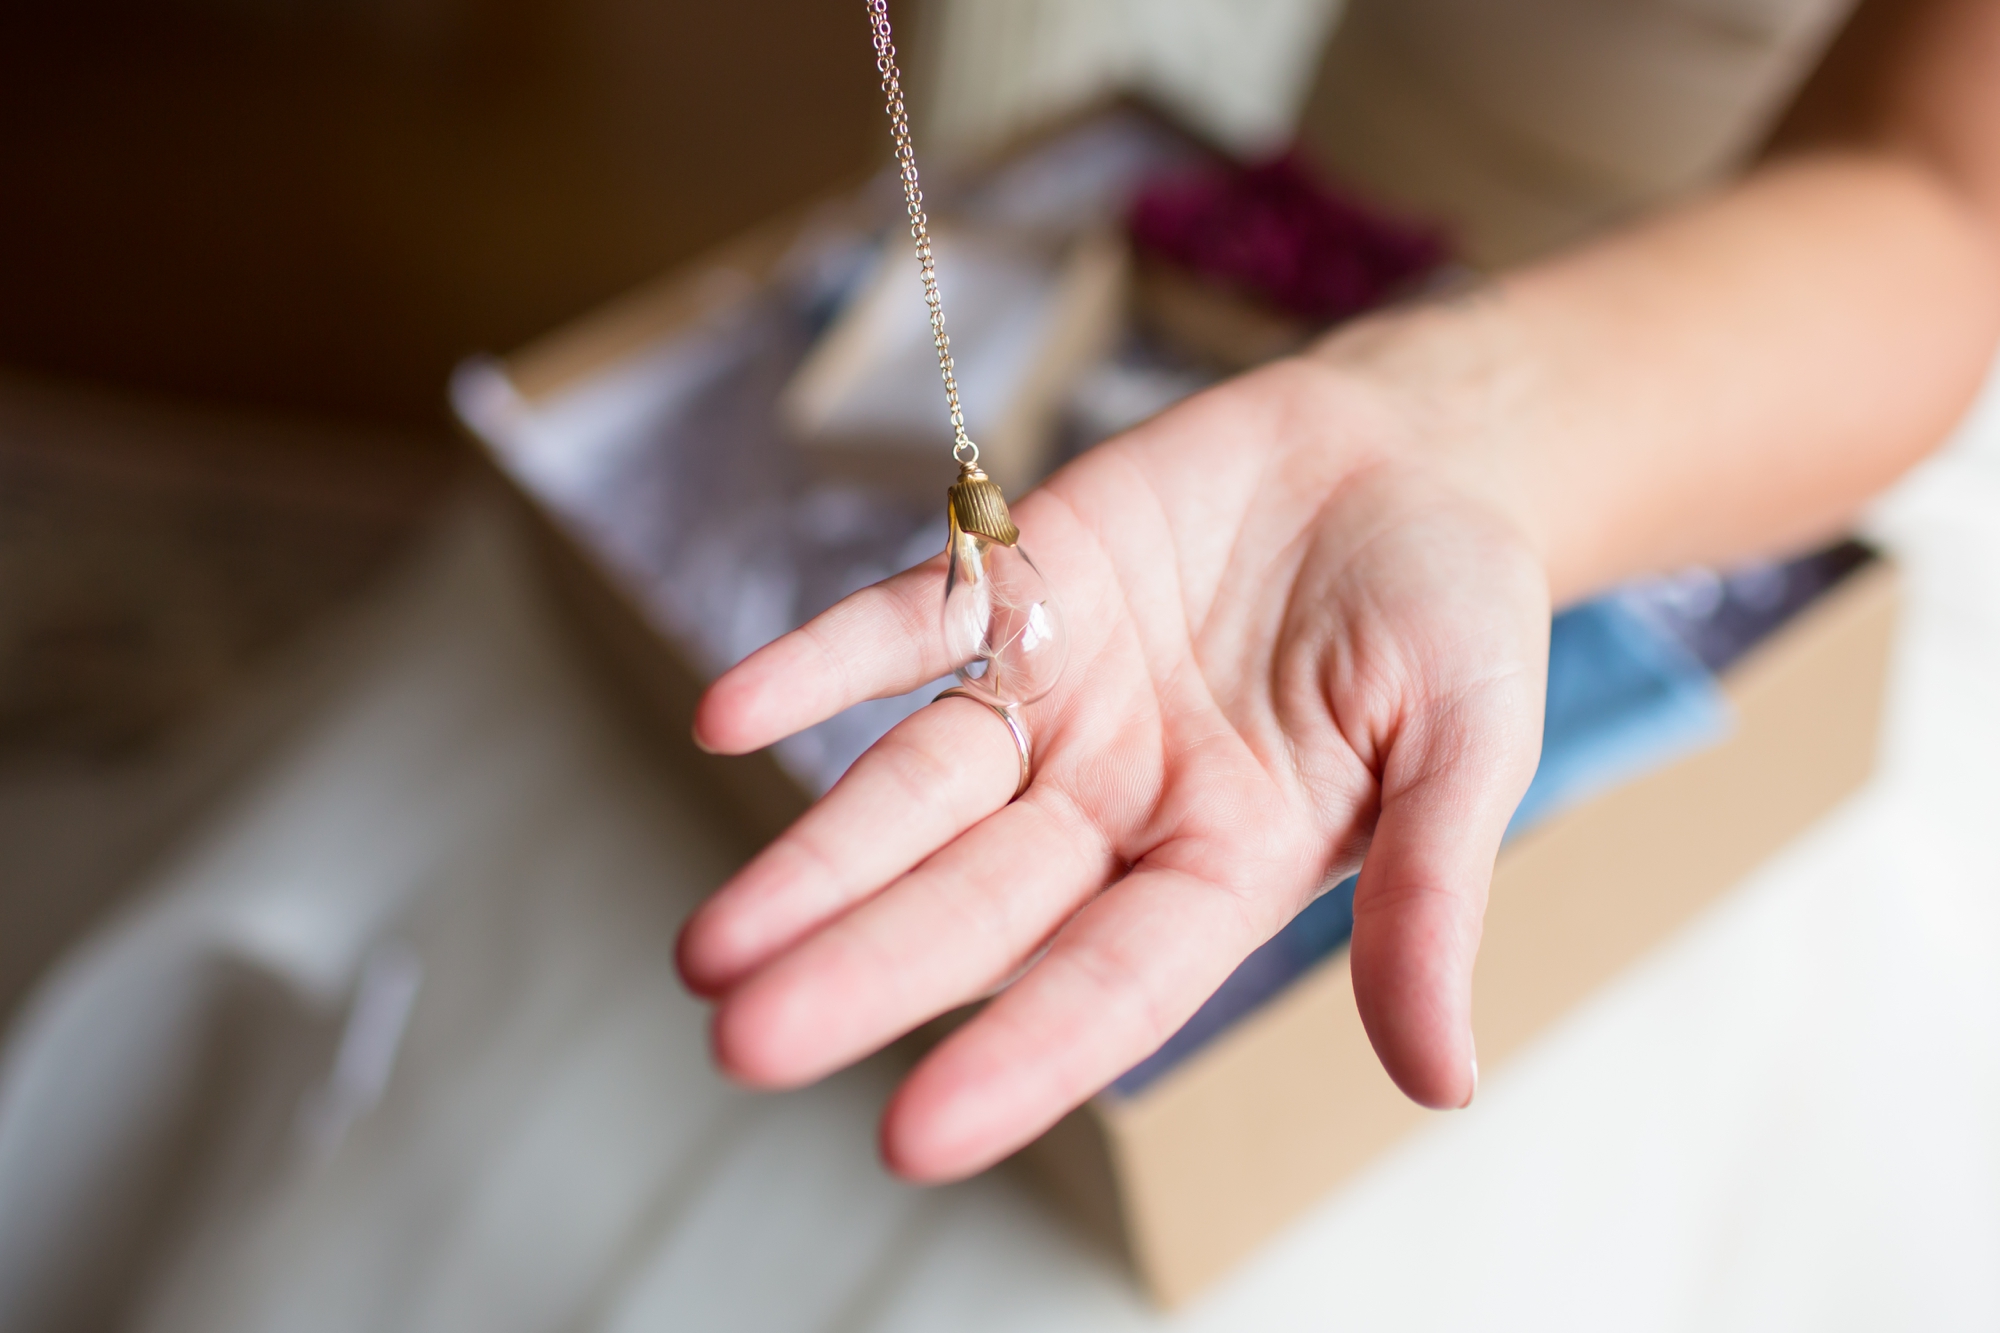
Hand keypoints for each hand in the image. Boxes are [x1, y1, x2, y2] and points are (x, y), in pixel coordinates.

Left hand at [678, 353, 1550, 1180]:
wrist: (1406, 450)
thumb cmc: (1454, 608)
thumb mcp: (1468, 743)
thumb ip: (1430, 892)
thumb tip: (1442, 1082)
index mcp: (1226, 861)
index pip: (1111, 979)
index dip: (1021, 1053)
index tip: (911, 1134)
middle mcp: (1115, 800)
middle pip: (977, 898)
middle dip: (867, 969)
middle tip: (745, 1042)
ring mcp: (1054, 697)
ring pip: (915, 788)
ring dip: (813, 858)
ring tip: (707, 946)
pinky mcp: (1017, 585)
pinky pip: (904, 628)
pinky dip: (815, 664)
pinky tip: (727, 714)